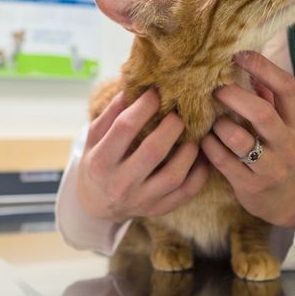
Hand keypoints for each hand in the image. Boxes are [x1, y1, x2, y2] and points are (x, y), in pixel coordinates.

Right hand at [77, 88, 209, 221]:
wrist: (96, 206)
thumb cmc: (97, 163)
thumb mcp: (94, 138)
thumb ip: (112, 113)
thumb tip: (135, 85)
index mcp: (101, 162)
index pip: (125, 127)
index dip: (144, 105)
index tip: (156, 93)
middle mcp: (120, 184)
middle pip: (153, 151)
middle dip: (171, 126)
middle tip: (178, 114)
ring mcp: (141, 200)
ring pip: (174, 175)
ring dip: (189, 150)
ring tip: (192, 135)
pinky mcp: (158, 210)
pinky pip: (187, 192)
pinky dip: (199, 173)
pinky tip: (200, 157)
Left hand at [200, 52, 294, 226]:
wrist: (286, 200)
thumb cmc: (276, 152)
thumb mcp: (283, 126)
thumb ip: (269, 97)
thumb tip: (250, 62)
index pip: (287, 87)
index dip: (263, 67)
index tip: (239, 55)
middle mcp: (287, 143)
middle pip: (262, 113)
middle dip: (234, 97)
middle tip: (216, 89)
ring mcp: (270, 167)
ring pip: (239, 139)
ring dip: (219, 125)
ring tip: (212, 121)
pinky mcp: (250, 185)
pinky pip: (223, 160)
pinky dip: (209, 146)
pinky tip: (205, 140)